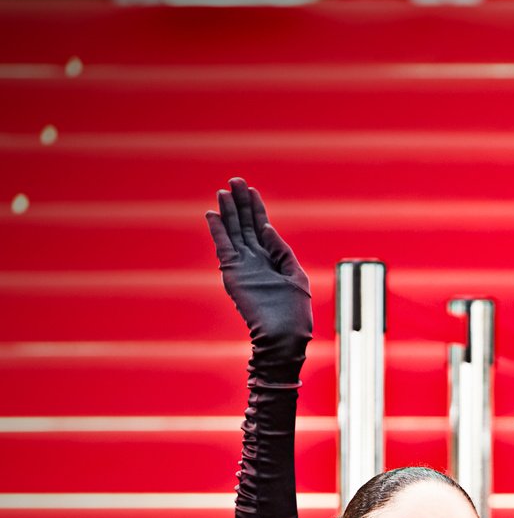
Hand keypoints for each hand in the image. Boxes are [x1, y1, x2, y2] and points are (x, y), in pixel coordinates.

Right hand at [206, 178, 312, 364]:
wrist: (284, 336)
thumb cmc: (296, 313)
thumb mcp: (296, 275)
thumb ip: (281, 250)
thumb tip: (267, 227)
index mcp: (274, 260)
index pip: (262, 228)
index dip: (256, 209)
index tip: (251, 190)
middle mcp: (257, 260)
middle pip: (246, 225)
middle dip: (241, 203)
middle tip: (234, 181)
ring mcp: (244, 266)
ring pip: (234, 233)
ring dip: (228, 212)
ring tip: (223, 191)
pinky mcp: (234, 274)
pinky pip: (223, 248)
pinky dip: (218, 231)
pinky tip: (213, 214)